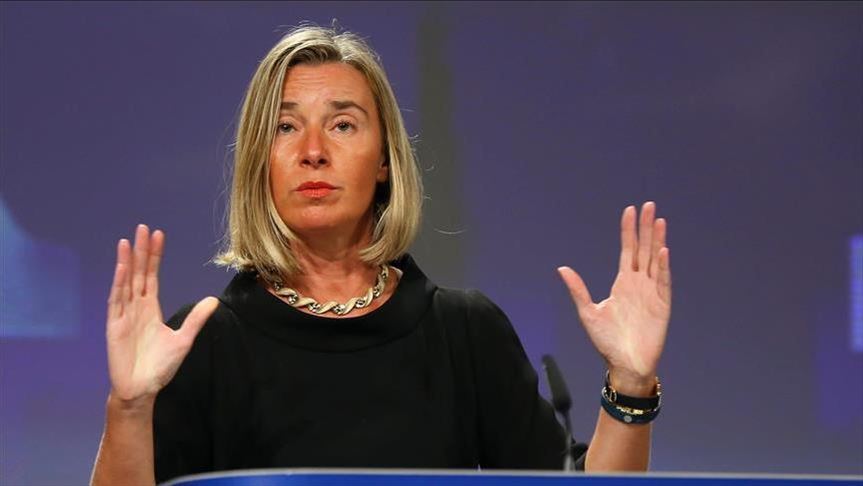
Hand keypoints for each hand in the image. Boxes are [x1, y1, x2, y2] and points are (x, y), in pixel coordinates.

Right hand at [105, 224, 218, 405]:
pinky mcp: (116, 326)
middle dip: (141, 251)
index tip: (159, 236)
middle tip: (144, 228)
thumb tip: (212, 300)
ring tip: (129, 240)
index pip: (152, 276)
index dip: (155, 257)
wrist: (142, 389)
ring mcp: (124, 315)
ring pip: (126, 282)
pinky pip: (117, 300)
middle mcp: (136, 307)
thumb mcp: (184, 339)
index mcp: (150, 309)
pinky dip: (119, 283)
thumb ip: (196, 319)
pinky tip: (122, 267)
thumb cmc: (160, 366)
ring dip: (127, 262)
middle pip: (138, 273)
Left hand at [558, 202, 670, 393]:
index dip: (628, 231)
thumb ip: (578, 290)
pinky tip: (663, 250)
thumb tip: (562, 268)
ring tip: (659, 220)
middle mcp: (639, 283)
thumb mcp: (588, 312)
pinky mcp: (662, 305)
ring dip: (657, 240)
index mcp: (623, 283)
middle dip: (645, 227)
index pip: (628, 250)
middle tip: (649, 205)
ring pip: (656, 260)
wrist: (624, 364)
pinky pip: (663, 281)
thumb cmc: (607, 341)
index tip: (630, 210)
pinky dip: (663, 266)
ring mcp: (652, 292)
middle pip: (643, 249)